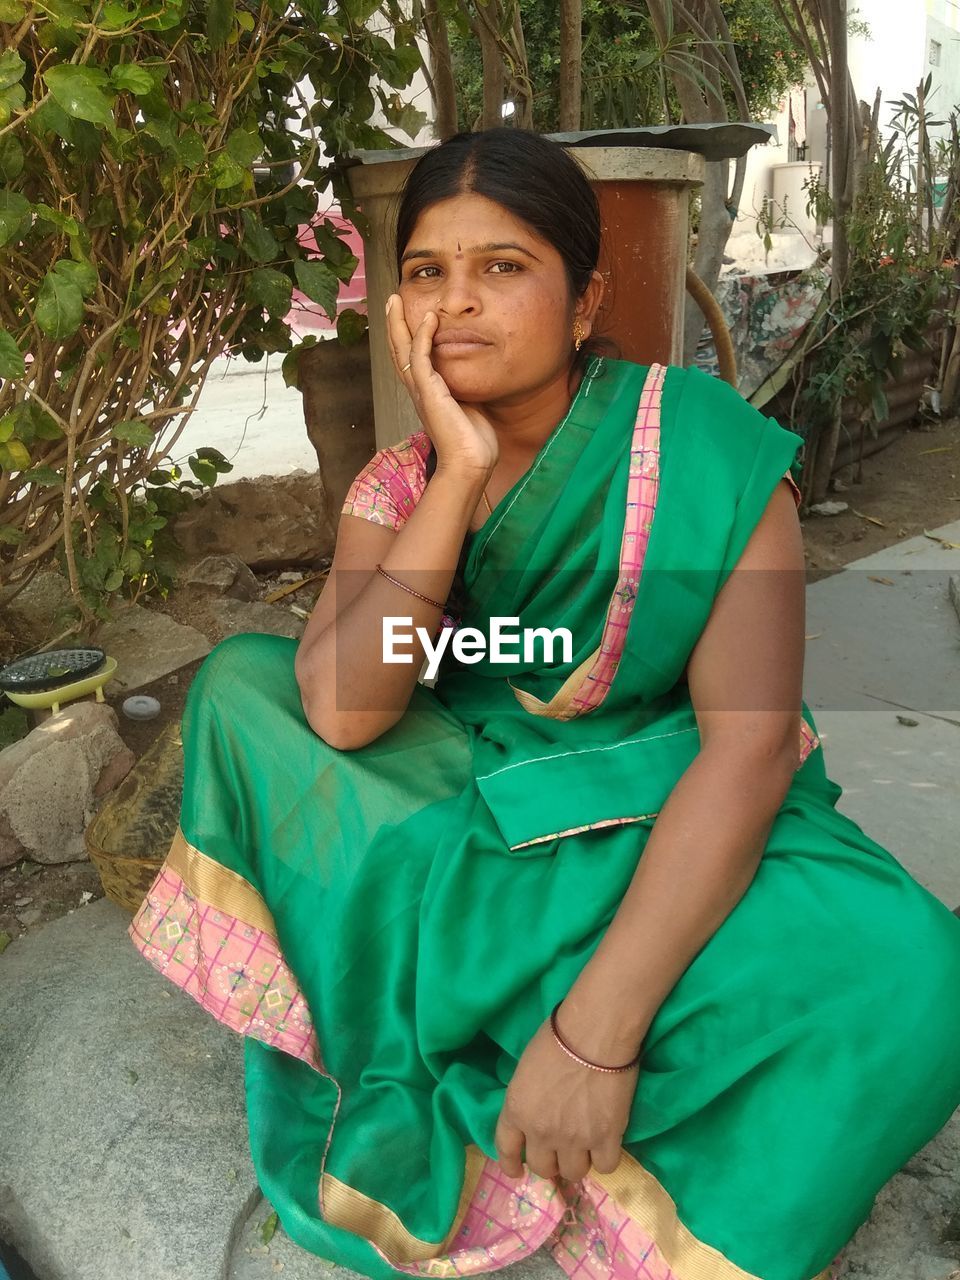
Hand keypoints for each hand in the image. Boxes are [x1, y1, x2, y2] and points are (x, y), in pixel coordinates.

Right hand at [385, 294, 498, 478]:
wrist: (470, 464)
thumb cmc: (473, 443)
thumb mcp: (469, 408)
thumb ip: (465, 390)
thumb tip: (475, 378)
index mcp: (426, 395)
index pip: (411, 360)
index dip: (407, 337)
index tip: (407, 316)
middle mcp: (418, 391)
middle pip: (398, 351)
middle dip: (394, 325)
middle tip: (391, 300)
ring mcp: (421, 391)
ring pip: (402, 350)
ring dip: (398, 324)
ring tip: (396, 300)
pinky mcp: (429, 392)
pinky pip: (421, 357)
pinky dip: (424, 336)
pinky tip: (429, 318)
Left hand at [494, 1011, 636, 1183]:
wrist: (594, 1032)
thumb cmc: (557, 1037)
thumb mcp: (526, 1068)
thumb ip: (527, 1099)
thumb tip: (537, 1110)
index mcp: (517, 1110)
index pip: (506, 1150)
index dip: (511, 1164)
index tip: (518, 1170)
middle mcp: (541, 1132)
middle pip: (542, 1168)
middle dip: (550, 1161)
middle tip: (560, 1150)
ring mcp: (574, 1139)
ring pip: (573, 1173)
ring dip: (577, 1161)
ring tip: (585, 1146)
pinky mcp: (606, 1138)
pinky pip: (606, 1166)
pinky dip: (605, 1157)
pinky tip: (606, 1144)